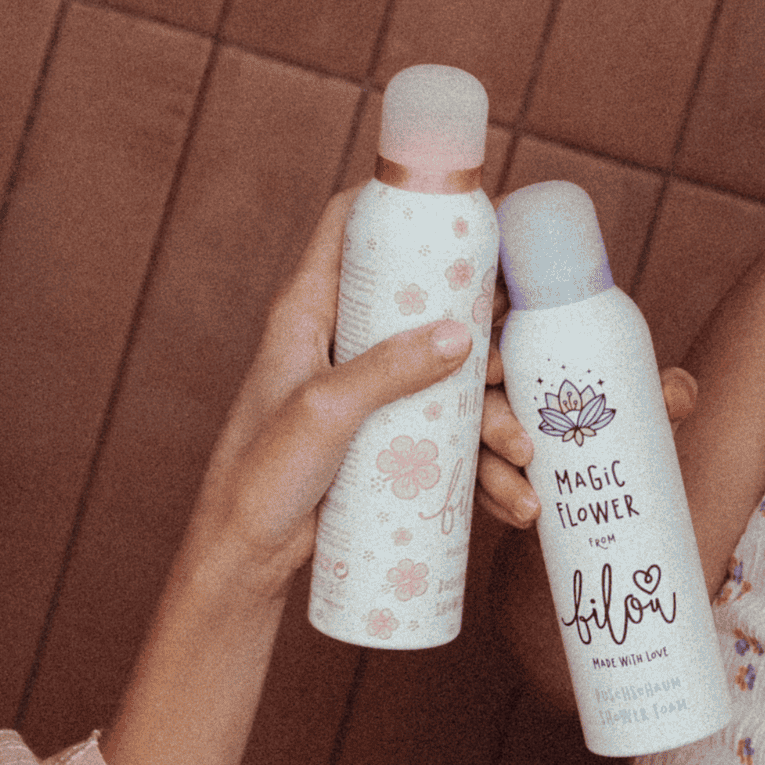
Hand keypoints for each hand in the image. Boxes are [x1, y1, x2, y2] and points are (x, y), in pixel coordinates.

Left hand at [104, 187, 474, 764]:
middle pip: (428, 306)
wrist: (243, 562)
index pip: (350, 227)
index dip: (404, 203)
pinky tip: (511, 500)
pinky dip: (484, 468)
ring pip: (453, 384)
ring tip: (521, 460)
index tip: (466, 207)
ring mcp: (369, 393)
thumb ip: (387, 370)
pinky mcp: (387, 442)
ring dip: (498, 419)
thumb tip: (464, 333)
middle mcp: (342, 342)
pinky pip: (449, 441)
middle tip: (517, 370)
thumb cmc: (258, 478)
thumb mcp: (323, 412)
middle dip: (488, 339)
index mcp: (309, 312)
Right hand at [473, 336, 699, 529]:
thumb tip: (675, 393)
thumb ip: (664, 395)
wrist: (620, 480)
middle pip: (477, 405)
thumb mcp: (641, 408)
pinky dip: (501, 507)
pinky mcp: (492, 479)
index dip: (482, 357)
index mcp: (525, 365)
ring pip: (477, 456)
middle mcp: (500, 400)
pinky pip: (484, 494)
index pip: (492, 351)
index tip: (496, 370)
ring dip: (498, 483)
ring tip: (533, 510)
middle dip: (495, 427)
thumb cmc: (621, 424)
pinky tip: (525, 520)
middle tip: (526, 453)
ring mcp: (490, 442)